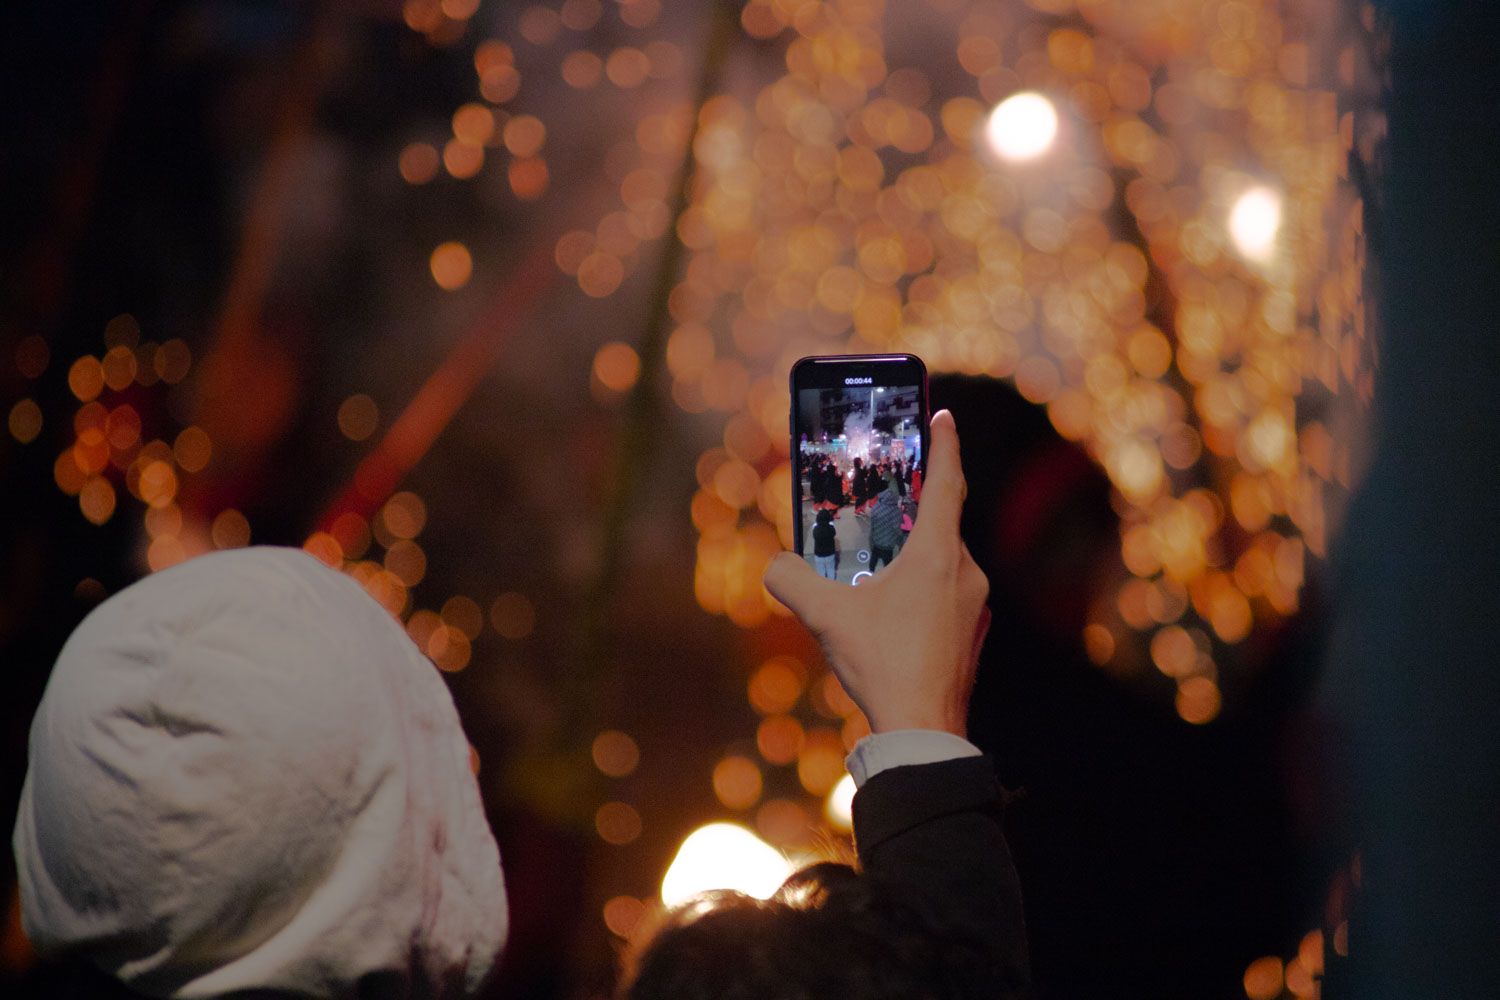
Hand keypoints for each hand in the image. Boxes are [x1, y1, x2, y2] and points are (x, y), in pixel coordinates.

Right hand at [764, 410, 990, 736]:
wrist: (924, 730)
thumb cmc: (883, 666)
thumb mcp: (825, 616)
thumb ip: (791, 579)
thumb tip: (776, 565)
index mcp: (939, 554)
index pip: (947, 481)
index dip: (944, 444)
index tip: (942, 416)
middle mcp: (967, 573)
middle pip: (941, 525)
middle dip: (911, 512)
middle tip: (883, 503)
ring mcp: (975, 607)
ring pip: (942, 565)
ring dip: (912, 560)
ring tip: (875, 571)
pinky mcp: (972, 636)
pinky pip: (946, 598)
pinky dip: (921, 593)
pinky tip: (889, 616)